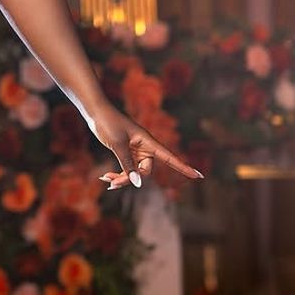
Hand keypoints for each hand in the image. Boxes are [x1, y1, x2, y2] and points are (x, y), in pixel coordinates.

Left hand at [87, 104, 204, 189]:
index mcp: (148, 142)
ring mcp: (136, 151)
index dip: (184, 167)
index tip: (198, 176)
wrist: (97, 112)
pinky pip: (127, 168)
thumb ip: (127, 164)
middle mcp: (145, 147)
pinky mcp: (126, 152)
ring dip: (122, 178)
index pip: (170, 157)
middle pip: (145, 171)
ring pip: (134, 172)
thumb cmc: (109, 123)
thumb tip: (138, 183)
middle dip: (130, 179)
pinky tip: (106, 177)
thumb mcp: (118, 144)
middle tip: (111, 182)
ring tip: (106, 180)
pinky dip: (118, 173)